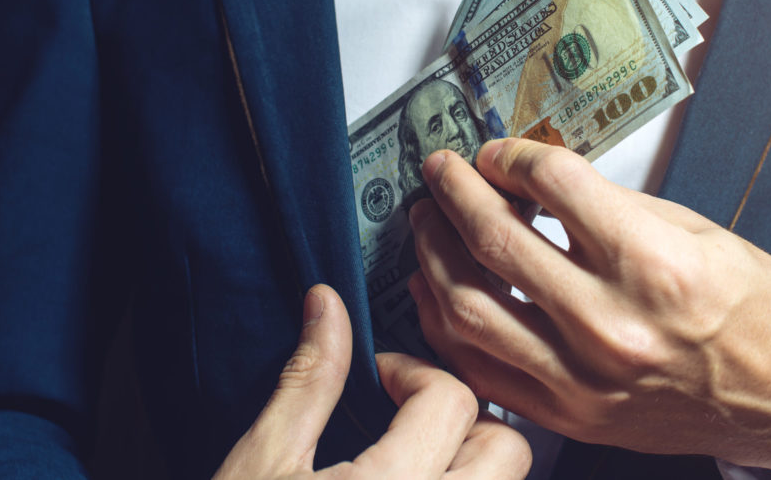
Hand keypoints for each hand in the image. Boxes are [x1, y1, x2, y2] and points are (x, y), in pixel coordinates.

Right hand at [214, 284, 530, 479]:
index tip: (379, 379)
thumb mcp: (264, 462)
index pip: (452, 400)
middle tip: (411, 419)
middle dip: (464, 420)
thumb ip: (309, 380)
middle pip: (507, 450)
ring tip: (413, 465)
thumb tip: (328, 307)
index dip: (412, 372)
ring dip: (470, 469)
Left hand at [408, 139, 770, 477]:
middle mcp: (612, 324)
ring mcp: (584, 378)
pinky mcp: (570, 415)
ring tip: (426, 225)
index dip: (511, 156)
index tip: (496, 152)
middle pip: (496, 242)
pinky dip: (442, 327)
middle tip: (439, 172)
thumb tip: (530, 180)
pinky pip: (479, 370)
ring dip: (433, 256)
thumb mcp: (693, 230)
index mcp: (655, 264)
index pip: (552, 184)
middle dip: (454, 194)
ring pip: (471, 309)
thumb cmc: (753, 309)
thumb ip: (605, 205)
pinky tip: (431, 290)